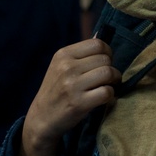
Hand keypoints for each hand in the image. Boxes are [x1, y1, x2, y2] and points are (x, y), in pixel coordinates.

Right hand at [19, 38, 118, 155]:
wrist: (41, 117)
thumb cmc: (56, 90)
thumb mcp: (60, 66)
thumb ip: (80, 55)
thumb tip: (100, 38)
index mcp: (63, 54)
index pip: (98, 44)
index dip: (107, 53)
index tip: (103, 64)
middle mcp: (67, 67)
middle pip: (105, 59)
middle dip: (111, 69)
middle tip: (107, 79)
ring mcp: (72, 85)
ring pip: (108, 73)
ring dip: (114, 81)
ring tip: (108, 86)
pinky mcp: (79, 103)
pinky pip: (107, 92)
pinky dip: (110, 95)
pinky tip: (104, 98)